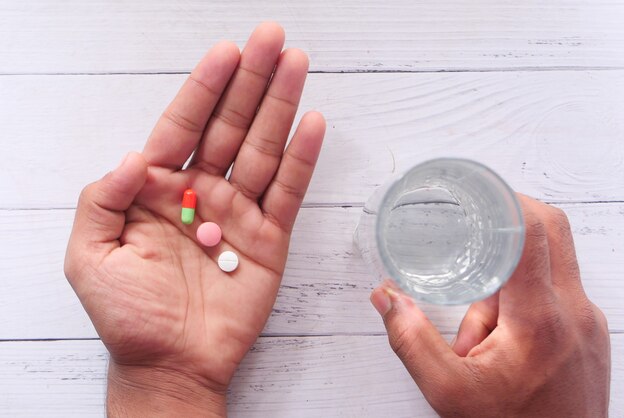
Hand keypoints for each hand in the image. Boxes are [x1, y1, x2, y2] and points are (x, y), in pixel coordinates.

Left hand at [64, 22, 324, 416]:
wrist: (170, 364)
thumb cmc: (128, 314)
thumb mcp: (90, 257)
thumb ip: (102, 199)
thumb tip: (131, 156)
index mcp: (158, 189)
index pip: (184, 126)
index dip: (204, 88)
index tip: (226, 51)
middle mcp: (202, 191)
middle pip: (230, 125)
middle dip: (251, 81)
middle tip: (273, 38)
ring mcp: (238, 212)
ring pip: (263, 149)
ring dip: (281, 107)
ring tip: (298, 65)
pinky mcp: (269, 239)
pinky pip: (288, 193)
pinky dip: (300, 160)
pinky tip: (312, 125)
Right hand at [371, 194, 609, 416]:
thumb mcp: (449, 393)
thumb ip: (411, 341)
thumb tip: (385, 298)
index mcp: (541, 320)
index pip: (534, 232)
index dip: (507, 200)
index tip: (481, 189)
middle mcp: (574, 312)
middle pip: (552, 232)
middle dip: (510, 223)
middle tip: (476, 228)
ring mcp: (587, 322)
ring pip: (547, 268)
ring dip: (507, 281)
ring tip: (479, 338)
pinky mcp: (588, 333)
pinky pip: (554, 293)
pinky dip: (521, 302)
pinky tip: (500, 343)